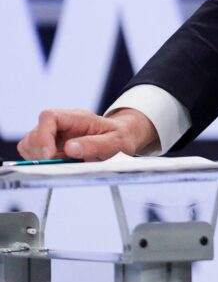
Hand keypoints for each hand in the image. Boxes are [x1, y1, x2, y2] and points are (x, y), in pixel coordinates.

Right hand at [17, 108, 158, 160]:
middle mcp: (62, 123)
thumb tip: (69, 148)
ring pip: (30, 144)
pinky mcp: (51, 145)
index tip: (49, 155)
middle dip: (41, 152)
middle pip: (34, 133)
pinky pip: (34, 153)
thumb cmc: (119, 137)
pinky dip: (41, 162)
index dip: (44, 135)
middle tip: (59, 163)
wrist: (122, 137)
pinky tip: (60, 164)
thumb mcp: (115, 142)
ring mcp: (54, 134)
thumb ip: (94, 145)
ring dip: (40, 158)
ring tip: (63, 163)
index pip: (49, 117)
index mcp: (77, 118)